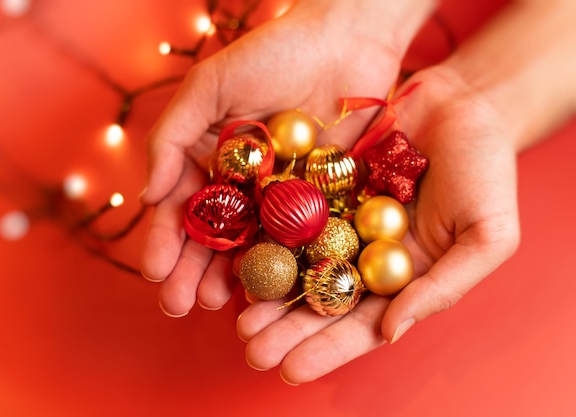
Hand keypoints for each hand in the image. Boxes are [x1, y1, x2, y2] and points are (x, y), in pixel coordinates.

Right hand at [140, 0, 434, 316]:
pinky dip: (282, 266)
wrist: (346, 39)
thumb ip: (173, 136)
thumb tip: (148, 195)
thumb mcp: (210, 85)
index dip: (165, 240)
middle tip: (179, 304)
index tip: (155, 271)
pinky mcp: (320, 202)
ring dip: (231, 278)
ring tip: (214, 304)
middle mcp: (242, 184)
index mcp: (210, 158)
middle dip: (191, 271)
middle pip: (212, 236)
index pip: (181, 207)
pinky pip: (298, 240)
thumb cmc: (273, 52)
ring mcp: (280, 197)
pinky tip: (266, 290)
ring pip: (251, 246)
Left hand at [236, 66, 520, 383]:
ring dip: (265, 287)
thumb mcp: (487, 236)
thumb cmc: (488, 172)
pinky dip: (263, 229)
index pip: (359, 323)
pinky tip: (236, 250)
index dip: (325, 349)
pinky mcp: (319, 180)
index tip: (290, 370)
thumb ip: (442, 287)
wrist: (466, 103)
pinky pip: (287, 207)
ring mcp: (337, 217)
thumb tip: (390, 333)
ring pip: (294, 258)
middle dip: (283, 326)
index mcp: (400, 275)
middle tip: (249, 347)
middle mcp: (362, 252)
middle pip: (317, 297)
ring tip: (236, 312)